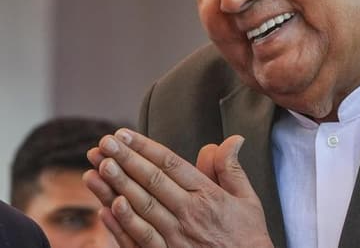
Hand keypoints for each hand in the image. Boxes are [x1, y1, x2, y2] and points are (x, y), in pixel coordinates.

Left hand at [83, 129, 272, 247]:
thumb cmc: (247, 235)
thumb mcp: (247, 199)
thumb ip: (231, 168)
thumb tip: (232, 139)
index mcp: (207, 195)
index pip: (171, 164)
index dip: (146, 147)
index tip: (124, 134)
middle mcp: (189, 213)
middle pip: (152, 181)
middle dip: (126, 159)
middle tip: (104, 142)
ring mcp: (176, 237)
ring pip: (142, 207)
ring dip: (118, 186)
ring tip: (99, 167)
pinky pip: (140, 239)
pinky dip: (123, 224)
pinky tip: (107, 208)